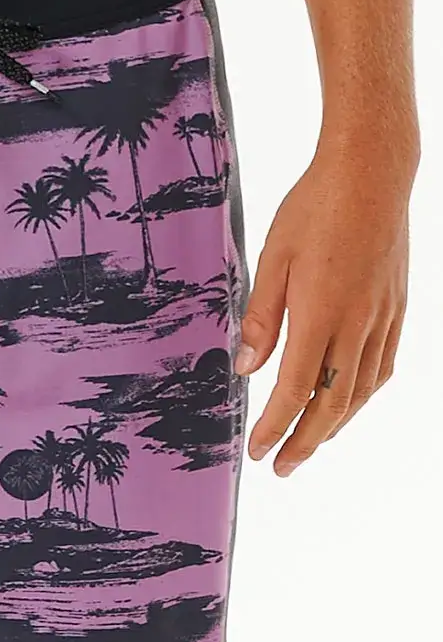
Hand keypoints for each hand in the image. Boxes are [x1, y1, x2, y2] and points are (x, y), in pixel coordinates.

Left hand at [236, 146, 412, 475]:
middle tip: (281, 468)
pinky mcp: (396, 308)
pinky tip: (347, 403)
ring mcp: (382, 317)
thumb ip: (260, 318)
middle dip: (304, 442)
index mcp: (320, 313)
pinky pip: (382, 366)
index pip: (295, 389)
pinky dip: (362, 395)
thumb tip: (246, 369)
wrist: (373, 173)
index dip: (275, 426)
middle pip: (332, 403)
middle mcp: (357, 323)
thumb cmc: (314, 208)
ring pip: (361, 390)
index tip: (256, 450)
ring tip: (309, 444)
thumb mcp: (273, 259)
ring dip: (334, 425)